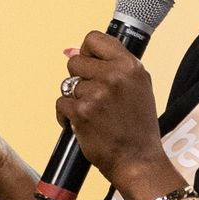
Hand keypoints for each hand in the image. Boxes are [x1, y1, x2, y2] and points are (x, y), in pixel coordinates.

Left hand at [58, 31, 168, 196]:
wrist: (137, 160)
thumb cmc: (137, 126)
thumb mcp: (138, 87)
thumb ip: (111, 65)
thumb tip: (70, 51)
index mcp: (130, 66)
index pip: (94, 38)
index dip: (86, 51)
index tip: (89, 65)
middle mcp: (114, 76)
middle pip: (75, 62)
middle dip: (80, 79)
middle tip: (96, 98)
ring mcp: (97, 94)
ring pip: (67, 85)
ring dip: (75, 100)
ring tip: (94, 115)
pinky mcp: (82, 112)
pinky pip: (61, 104)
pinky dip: (66, 117)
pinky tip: (82, 125)